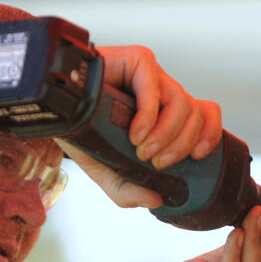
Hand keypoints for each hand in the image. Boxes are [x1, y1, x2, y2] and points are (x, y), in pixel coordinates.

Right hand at [57, 44, 222, 208]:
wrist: (51, 110)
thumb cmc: (81, 133)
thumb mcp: (106, 170)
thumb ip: (128, 190)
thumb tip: (156, 200)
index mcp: (165, 112)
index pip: (205, 115)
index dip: (209, 135)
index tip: (196, 158)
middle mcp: (162, 91)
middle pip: (195, 115)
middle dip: (179, 146)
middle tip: (156, 162)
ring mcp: (150, 75)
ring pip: (182, 104)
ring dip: (165, 136)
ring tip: (141, 150)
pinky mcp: (135, 60)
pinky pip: (154, 88)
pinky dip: (148, 117)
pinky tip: (134, 134)